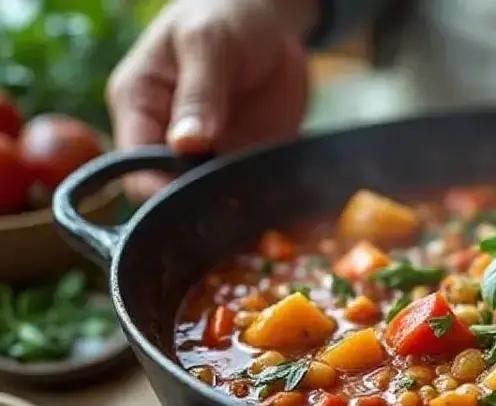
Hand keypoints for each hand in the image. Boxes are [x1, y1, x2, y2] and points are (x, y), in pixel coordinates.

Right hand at [106, 0, 315, 198]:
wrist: (270, 19)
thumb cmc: (223, 16)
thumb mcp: (208, 43)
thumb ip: (199, 92)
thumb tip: (185, 143)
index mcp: (139, 106)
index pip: (133, 167)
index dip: (158, 190)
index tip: (192, 200)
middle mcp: (167, 138)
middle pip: (169, 192)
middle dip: (199, 208)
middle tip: (234, 213)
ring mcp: (208, 152)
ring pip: (212, 199)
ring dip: (236, 210)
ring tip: (263, 218)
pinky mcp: (245, 158)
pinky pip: (251, 191)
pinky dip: (267, 202)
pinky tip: (286, 210)